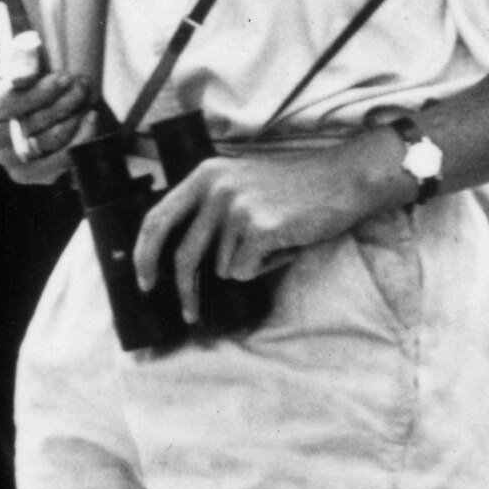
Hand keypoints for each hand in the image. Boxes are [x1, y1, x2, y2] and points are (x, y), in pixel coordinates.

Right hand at [0, 59, 94, 182]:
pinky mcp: (23, 174)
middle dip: (62, 103)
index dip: (36, 94)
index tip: (64, 78)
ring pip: (45, 142)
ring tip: (88, 99)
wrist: (44, 99)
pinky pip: (54, 165)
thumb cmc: (34, 76)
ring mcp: (2, 156)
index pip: (3, 104)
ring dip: (73, 119)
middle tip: (82, 85)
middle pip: (27, 125)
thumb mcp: (27, 60)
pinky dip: (78, 143)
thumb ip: (23, 62)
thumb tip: (22, 79)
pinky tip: (90, 121)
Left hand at [131, 131, 402, 323]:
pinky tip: (284, 245)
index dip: (144, 253)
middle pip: (182, 254)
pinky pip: (245, 271)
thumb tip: (176, 259)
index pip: (157, 218)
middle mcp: (214, 188)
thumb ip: (207, 210)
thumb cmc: (293, 190)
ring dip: (248, 265)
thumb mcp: (239, 184)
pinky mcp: (259, 227)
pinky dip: (265, 268)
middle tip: (188, 313)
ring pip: (222, 267)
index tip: (144, 280)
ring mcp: (236, 207)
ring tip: (274, 241)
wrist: (344, 179)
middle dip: (183, 290)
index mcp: (204, 175)